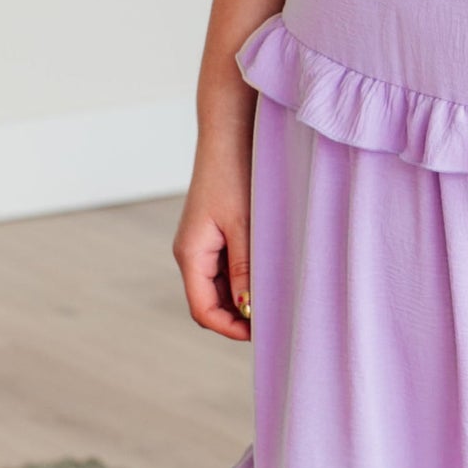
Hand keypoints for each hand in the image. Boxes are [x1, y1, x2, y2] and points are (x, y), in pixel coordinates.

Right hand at [174, 114, 253, 338]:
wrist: (229, 135)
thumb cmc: (234, 175)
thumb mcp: (244, 227)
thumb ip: (245, 270)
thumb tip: (249, 311)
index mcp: (190, 254)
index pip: (204, 311)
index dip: (231, 328)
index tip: (263, 333)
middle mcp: (191, 253)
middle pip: (210, 304)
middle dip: (238, 317)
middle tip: (274, 319)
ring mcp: (201, 245)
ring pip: (220, 289)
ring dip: (243, 298)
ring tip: (276, 298)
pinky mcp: (212, 235)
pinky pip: (226, 269)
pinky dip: (244, 279)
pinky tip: (269, 275)